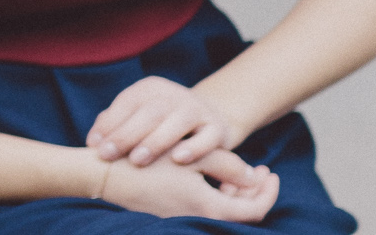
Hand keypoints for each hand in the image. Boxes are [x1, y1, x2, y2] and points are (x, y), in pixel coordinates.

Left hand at [87, 76, 236, 166]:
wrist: (209, 119)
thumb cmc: (162, 124)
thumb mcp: (139, 117)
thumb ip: (116, 124)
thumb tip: (93, 142)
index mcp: (150, 88)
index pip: (127, 103)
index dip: (109, 124)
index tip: (95, 146)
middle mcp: (173, 94)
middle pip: (149, 112)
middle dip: (126, 134)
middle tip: (108, 156)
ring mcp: (197, 109)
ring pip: (177, 121)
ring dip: (155, 141)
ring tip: (137, 160)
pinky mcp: (217, 127)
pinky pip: (207, 137)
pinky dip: (194, 148)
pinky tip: (178, 159)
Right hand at [94, 147, 278, 222]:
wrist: (104, 175)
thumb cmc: (146, 162)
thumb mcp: (189, 156)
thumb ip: (226, 164)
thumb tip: (251, 175)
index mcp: (209, 208)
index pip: (254, 210)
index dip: (268, 192)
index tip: (270, 172)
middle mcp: (199, 219)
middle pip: (240, 212)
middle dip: (253, 190)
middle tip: (259, 169)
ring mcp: (184, 218)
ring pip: (222, 209)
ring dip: (233, 191)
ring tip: (234, 169)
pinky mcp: (171, 213)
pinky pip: (204, 207)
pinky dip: (214, 193)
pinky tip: (206, 173)